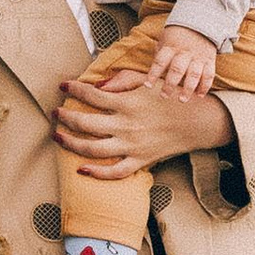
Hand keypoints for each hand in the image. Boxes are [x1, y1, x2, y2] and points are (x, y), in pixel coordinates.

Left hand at [53, 66, 234, 178]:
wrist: (199, 121)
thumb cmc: (172, 97)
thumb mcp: (149, 80)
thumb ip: (122, 80)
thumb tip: (97, 85)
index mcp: (128, 102)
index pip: (91, 95)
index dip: (73, 89)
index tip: (63, 85)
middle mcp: (127, 125)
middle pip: (85, 123)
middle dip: (65, 117)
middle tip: (56, 113)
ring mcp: (133, 146)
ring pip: (93, 149)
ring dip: (71, 144)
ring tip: (58, 136)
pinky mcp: (140, 161)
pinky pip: (115, 172)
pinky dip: (97, 173)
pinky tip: (82, 169)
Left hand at [145, 23, 219, 98]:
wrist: (202, 20)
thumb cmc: (178, 33)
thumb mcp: (165, 38)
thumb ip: (160, 53)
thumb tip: (152, 69)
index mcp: (171, 47)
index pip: (160, 61)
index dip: (153, 74)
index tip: (148, 85)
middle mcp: (184, 53)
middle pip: (177, 70)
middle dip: (170, 85)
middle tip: (164, 96)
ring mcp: (198, 57)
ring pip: (193, 74)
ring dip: (188, 89)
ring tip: (182, 100)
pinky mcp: (209, 60)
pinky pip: (208, 74)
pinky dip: (205, 86)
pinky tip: (200, 95)